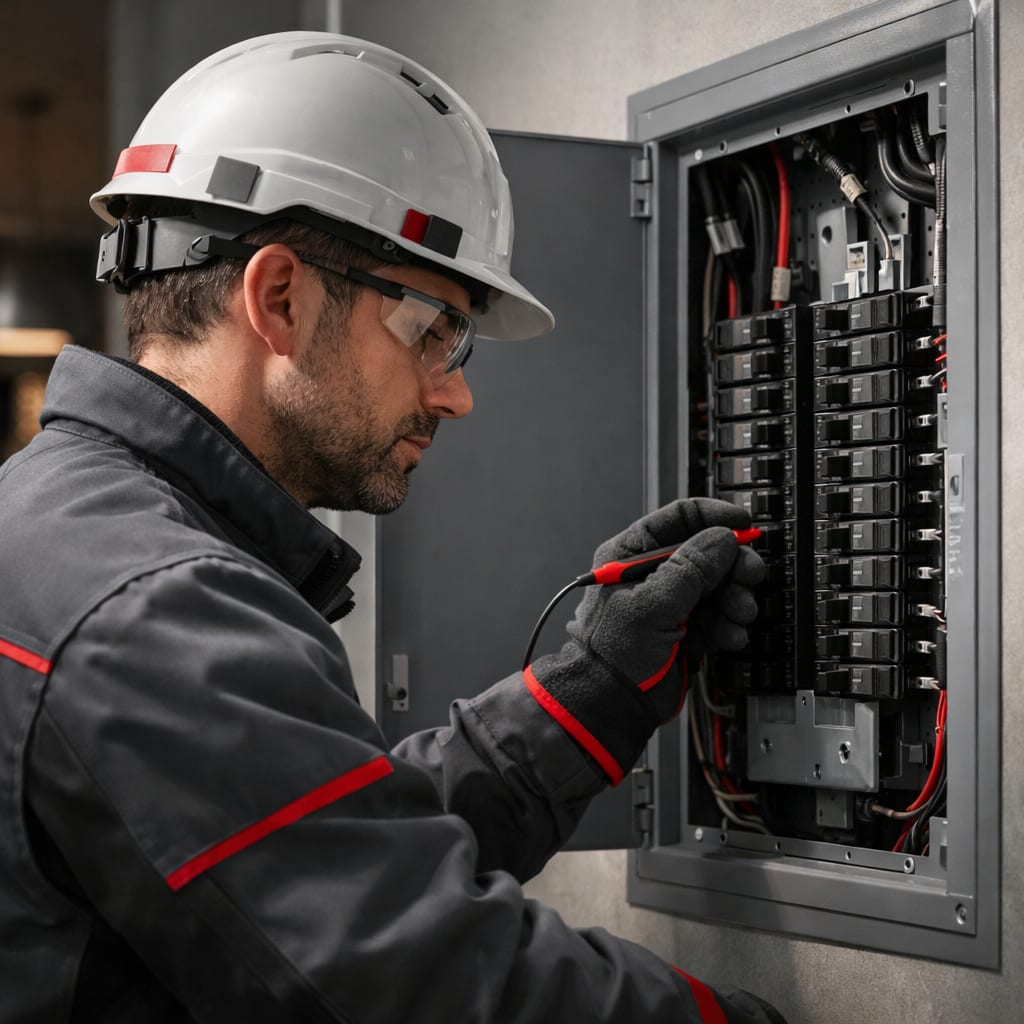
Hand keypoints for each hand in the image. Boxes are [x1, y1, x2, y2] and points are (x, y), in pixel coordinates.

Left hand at [524, 499, 764, 783]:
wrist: (612, 703)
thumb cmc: (612, 651)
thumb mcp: (653, 603)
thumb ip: (691, 568)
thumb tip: (723, 538)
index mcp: (633, 554)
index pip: (679, 518)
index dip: (714, 517)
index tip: (744, 525)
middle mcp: (654, 573)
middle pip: (708, 553)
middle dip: (733, 566)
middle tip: (751, 576)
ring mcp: (671, 602)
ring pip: (718, 586)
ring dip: (734, 600)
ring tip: (738, 614)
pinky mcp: (686, 629)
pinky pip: (718, 617)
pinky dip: (728, 626)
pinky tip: (728, 636)